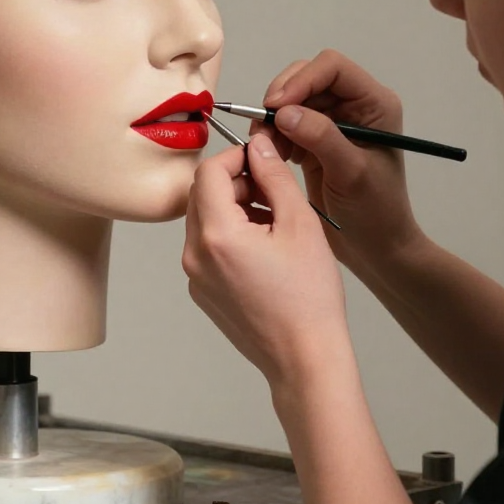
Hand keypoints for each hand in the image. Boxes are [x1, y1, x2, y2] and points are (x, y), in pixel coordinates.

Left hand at [183, 134, 350, 389]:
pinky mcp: (201, 290)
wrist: (304, 358)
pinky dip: (229, 235)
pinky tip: (265, 247)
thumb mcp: (299, 224)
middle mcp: (194, 254)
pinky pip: (207, 247)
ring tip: (275, 220)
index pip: (208, 172)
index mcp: (216, 234)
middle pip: (202, 195)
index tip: (260, 158)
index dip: (235, 157)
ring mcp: (194, 275)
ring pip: (204, 220)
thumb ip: (274, 176)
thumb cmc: (308, 299)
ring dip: (234, 208)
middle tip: (273, 189)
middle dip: (236, 182)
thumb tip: (259, 145)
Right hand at [254, 50, 424, 271]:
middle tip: (264, 126)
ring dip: (273, 119)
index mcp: (374, 104)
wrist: (376, 247)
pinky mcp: (313, 139)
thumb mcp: (351, 173)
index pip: (332, 68)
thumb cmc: (376, 211)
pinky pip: (285, 123)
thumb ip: (321, 137)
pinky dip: (272, 135)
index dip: (301, 79)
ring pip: (292, 99)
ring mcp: (332, 121)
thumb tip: (284, 112)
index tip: (276, 106)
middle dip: (282, 98)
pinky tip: (272, 155)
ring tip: (266, 146)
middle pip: (307, 77)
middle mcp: (353, 105)